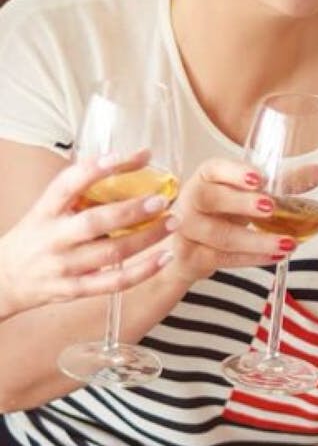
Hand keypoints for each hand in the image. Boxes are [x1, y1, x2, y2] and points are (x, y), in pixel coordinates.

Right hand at [0, 151, 174, 319]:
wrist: (3, 278)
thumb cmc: (38, 235)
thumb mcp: (49, 208)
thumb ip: (83, 188)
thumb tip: (133, 159)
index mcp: (45, 211)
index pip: (67, 185)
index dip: (94, 169)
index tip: (121, 156)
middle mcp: (53, 238)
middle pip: (94, 223)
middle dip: (131, 210)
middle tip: (161, 199)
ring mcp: (64, 266)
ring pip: (110, 253)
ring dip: (146, 238)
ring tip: (172, 222)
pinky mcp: (75, 289)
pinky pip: (113, 283)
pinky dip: (143, 271)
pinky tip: (165, 257)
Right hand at [166, 157, 298, 284]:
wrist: (189, 245)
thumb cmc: (223, 210)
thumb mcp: (250, 193)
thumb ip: (285, 183)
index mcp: (206, 176)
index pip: (214, 168)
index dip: (235, 172)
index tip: (260, 178)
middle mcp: (191, 200)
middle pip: (210, 199)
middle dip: (241, 203)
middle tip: (271, 207)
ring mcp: (187, 230)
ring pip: (220, 235)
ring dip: (256, 240)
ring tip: (288, 242)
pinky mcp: (191, 256)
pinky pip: (223, 258)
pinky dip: (252, 258)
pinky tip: (275, 255)